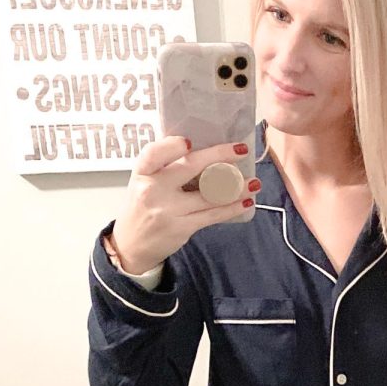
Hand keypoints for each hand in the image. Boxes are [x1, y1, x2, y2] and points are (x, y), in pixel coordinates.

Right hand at [109, 136, 260, 272]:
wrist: (132, 244)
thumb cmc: (143, 206)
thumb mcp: (144, 181)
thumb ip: (165, 165)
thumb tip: (202, 147)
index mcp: (142, 172)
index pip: (154, 153)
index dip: (172, 146)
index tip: (190, 141)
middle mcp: (153, 189)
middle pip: (189, 167)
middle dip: (219, 156)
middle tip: (241, 150)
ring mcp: (168, 210)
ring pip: (208, 194)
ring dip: (235, 187)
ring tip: (253, 182)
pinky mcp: (182, 228)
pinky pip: (212, 215)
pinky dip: (231, 207)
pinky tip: (245, 201)